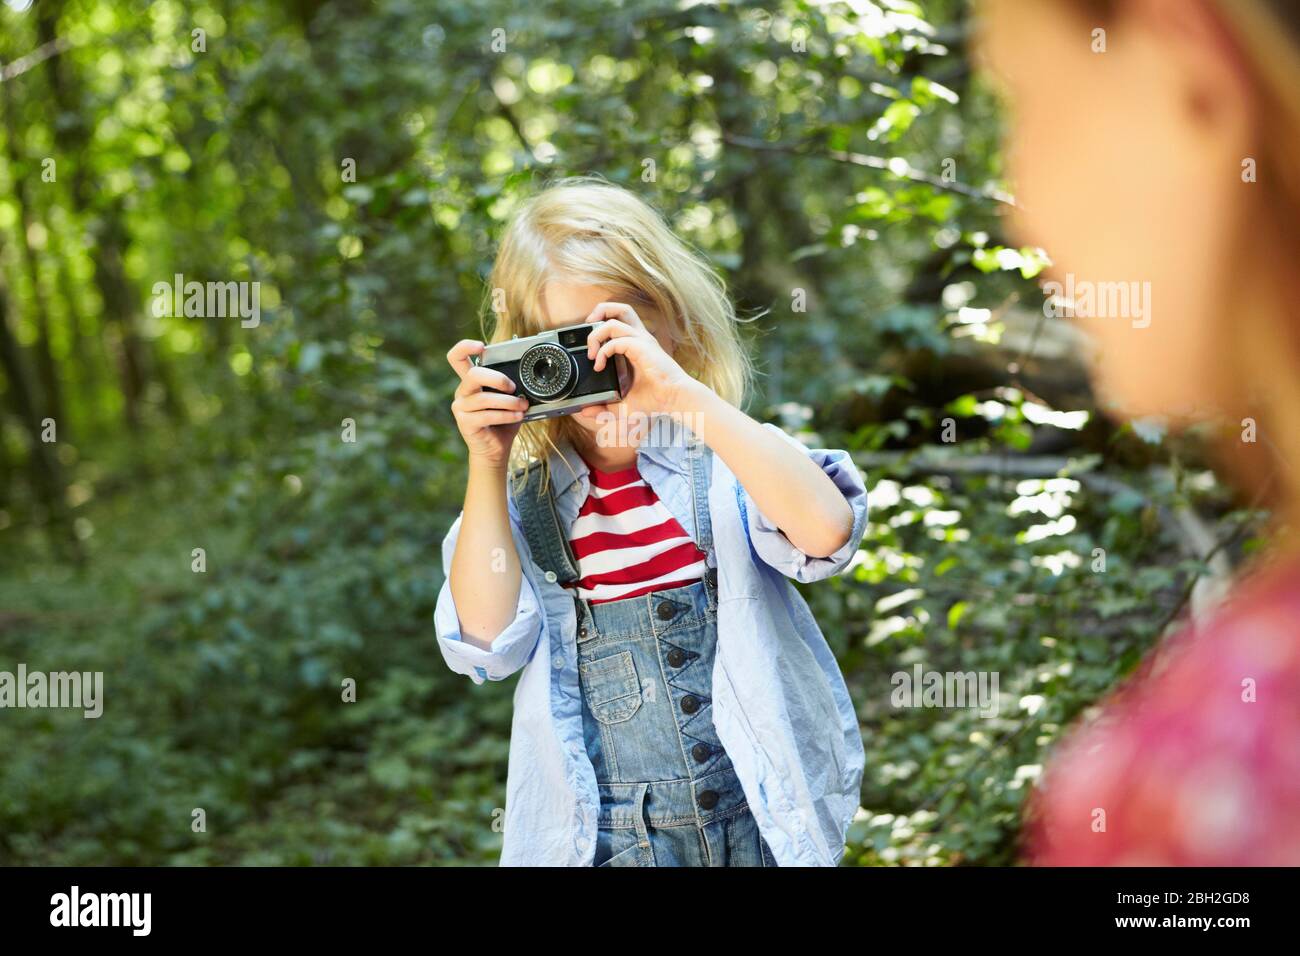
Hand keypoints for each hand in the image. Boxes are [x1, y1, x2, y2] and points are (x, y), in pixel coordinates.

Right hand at [447, 339, 529, 468]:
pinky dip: (506, 415)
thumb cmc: (502, 422)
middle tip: (512, 387)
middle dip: (497, 378)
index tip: (481, 346)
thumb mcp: (508, 399)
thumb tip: (525, 377)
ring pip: (484, 398)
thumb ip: (511, 386)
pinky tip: (517, 416)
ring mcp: (461, 407)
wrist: (495, 449)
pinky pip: (487, 415)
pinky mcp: (465, 423)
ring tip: (522, 405)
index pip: (456, 357)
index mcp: (471, 381)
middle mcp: (463, 392)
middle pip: (473, 375)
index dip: (465, 347)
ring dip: (508, 402)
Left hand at [582, 303, 701, 416]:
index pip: (619, 321)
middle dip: (599, 313)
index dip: (601, 327)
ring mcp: (641, 341)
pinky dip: (603, 351)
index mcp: (638, 346)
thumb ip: (604, 407)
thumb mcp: (623, 405)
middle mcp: (640, 339)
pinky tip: (599, 365)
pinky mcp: (641, 348)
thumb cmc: (656, 400)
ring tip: (591, 352)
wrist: (675, 400)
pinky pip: (615, 340)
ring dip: (596, 333)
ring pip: (613, 319)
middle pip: (620, 308)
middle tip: (588, 331)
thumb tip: (586, 411)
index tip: (591, 349)